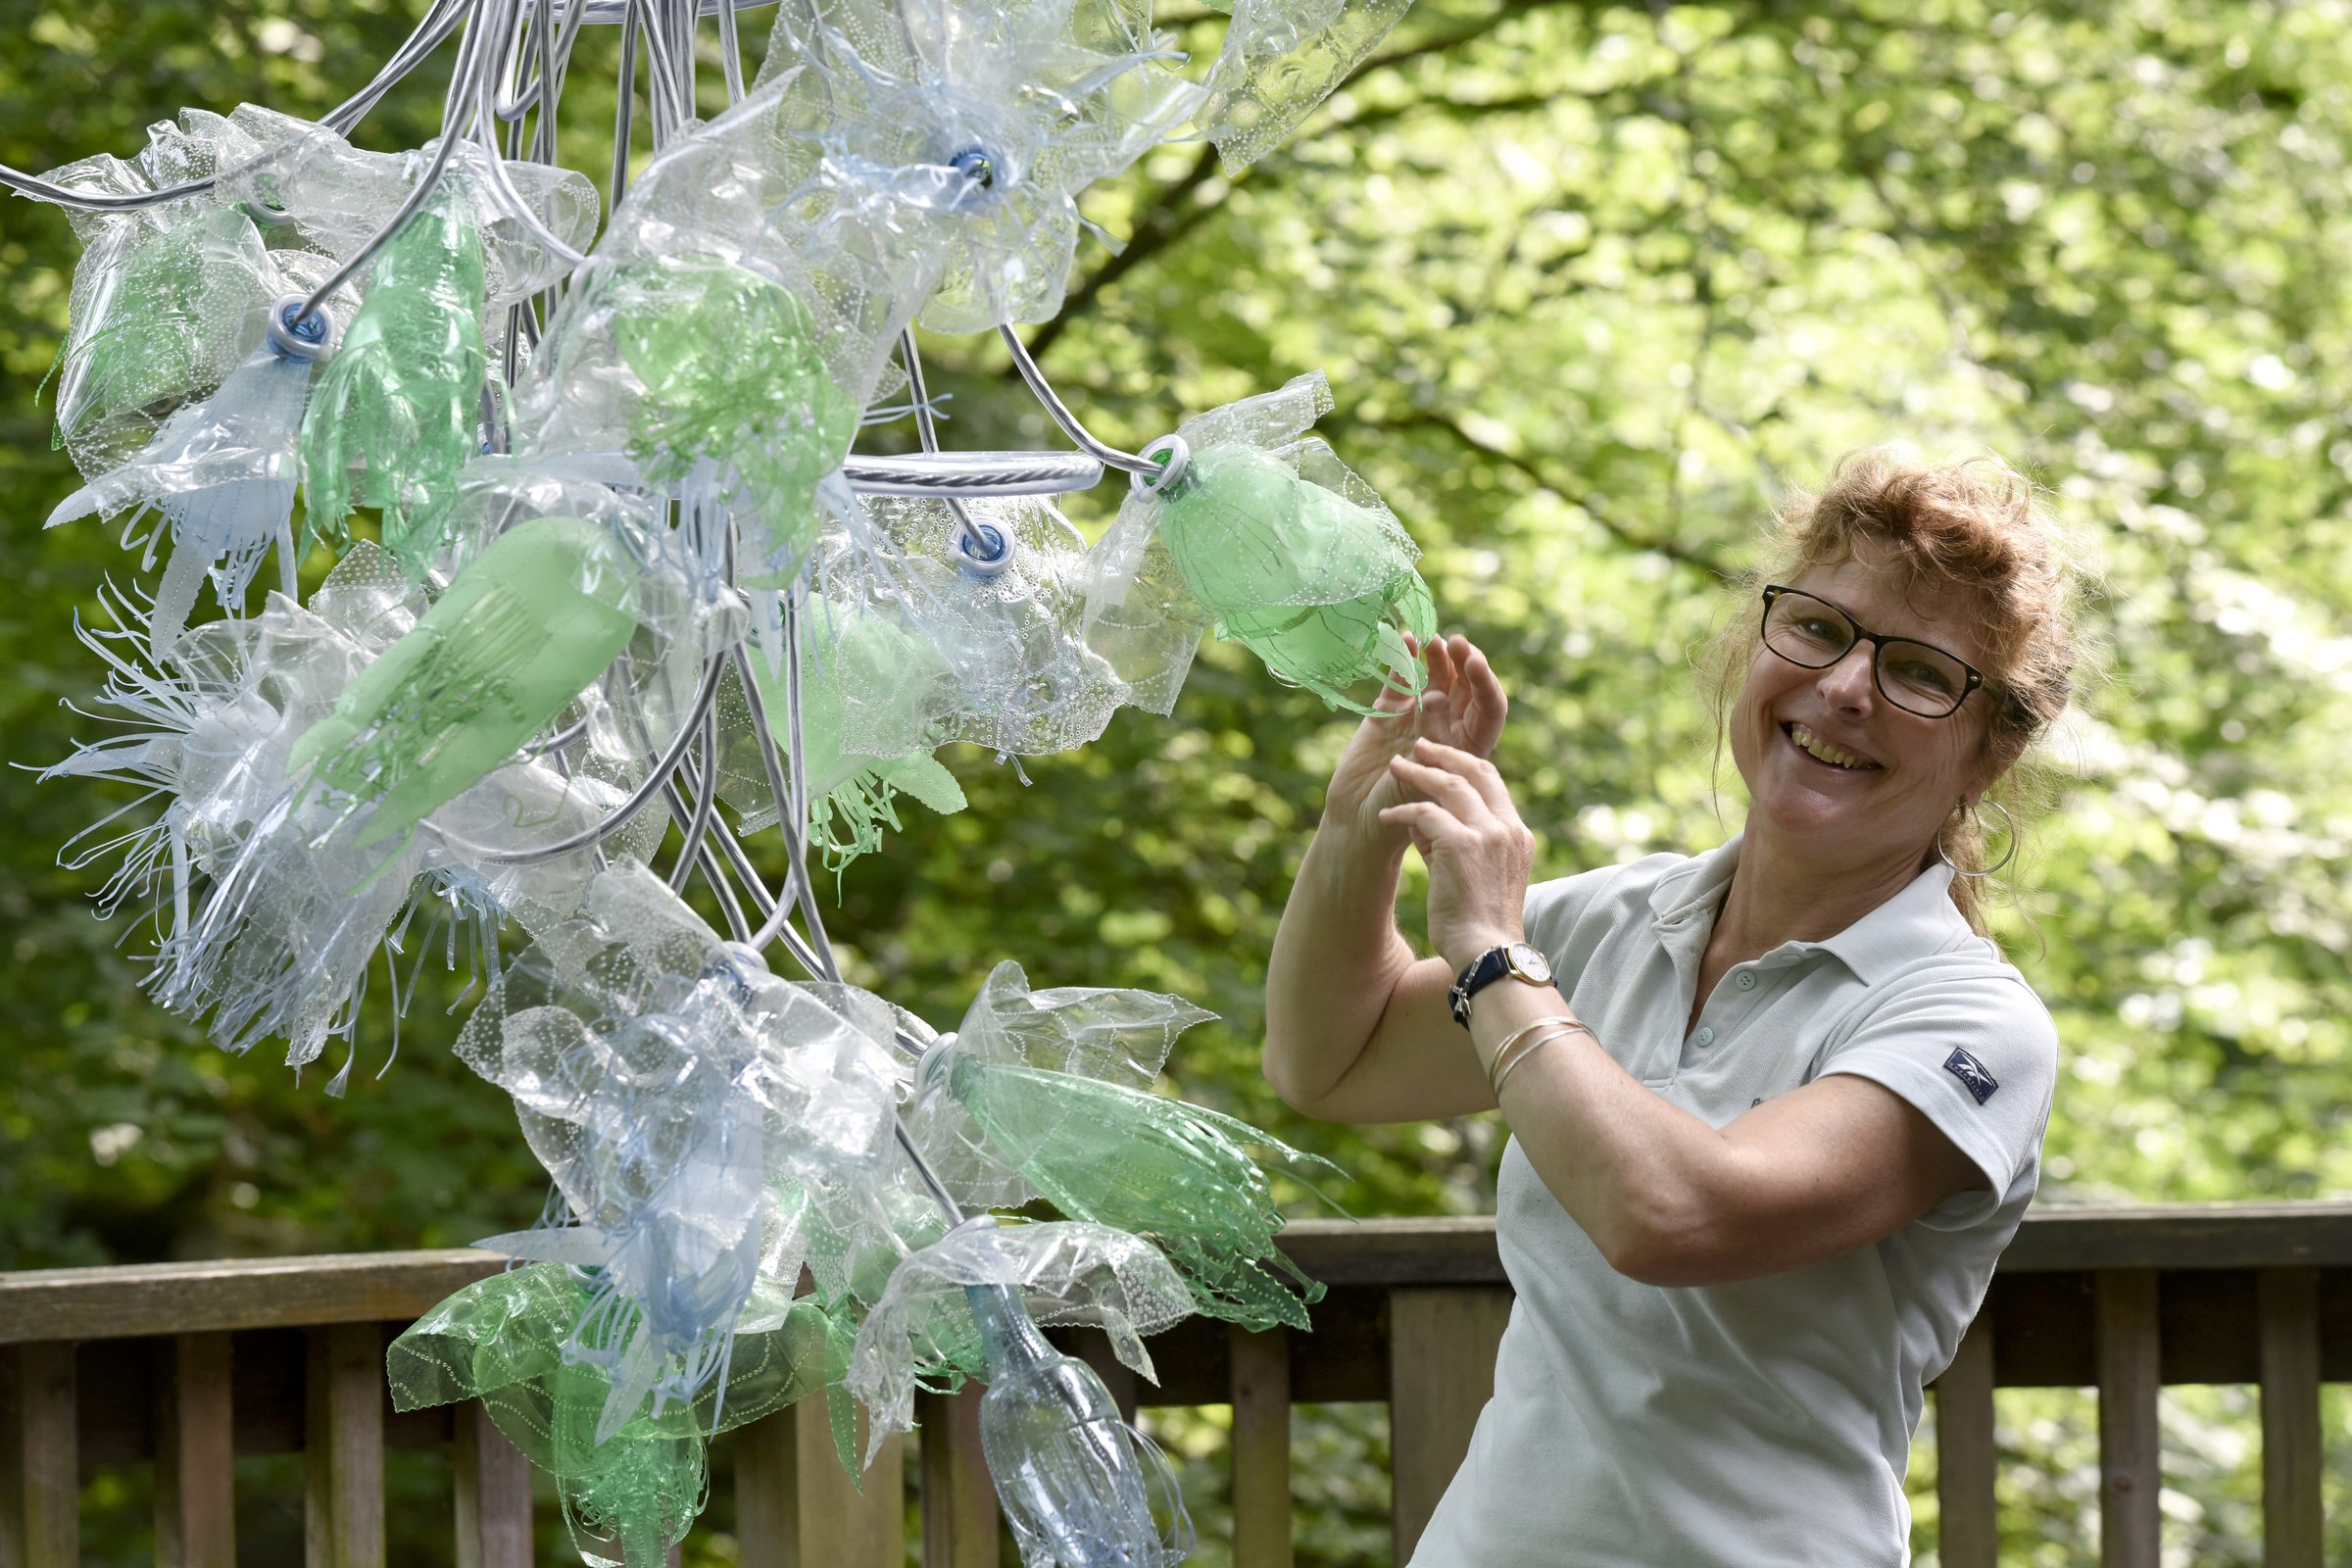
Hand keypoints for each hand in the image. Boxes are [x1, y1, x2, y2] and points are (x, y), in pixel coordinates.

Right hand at [1320, 634, 1510, 850]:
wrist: (1360, 824)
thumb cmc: (1402, 817)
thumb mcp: (1431, 785)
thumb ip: (1436, 746)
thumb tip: (1436, 701)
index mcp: (1469, 748)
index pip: (1489, 709)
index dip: (1485, 683)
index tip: (1474, 662)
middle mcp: (1448, 728)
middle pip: (1464, 686)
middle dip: (1462, 661)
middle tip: (1455, 642)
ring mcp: (1417, 717)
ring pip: (1433, 677)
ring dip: (1435, 656)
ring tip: (1430, 639)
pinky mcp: (1387, 713)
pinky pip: (1398, 679)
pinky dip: (1400, 659)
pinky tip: (1402, 639)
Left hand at [1377, 736, 1536, 971]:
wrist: (1487, 953)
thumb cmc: (1479, 925)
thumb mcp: (1478, 877)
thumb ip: (1456, 844)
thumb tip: (1423, 822)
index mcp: (1517, 834)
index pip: (1493, 784)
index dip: (1466, 766)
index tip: (1442, 760)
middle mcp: (1506, 828)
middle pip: (1476, 771)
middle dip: (1445, 755)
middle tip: (1420, 746)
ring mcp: (1486, 834)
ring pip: (1449, 785)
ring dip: (1418, 773)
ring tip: (1395, 767)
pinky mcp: (1460, 844)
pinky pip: (1423, 814)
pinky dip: (1401, 813)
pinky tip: (1384, 818)